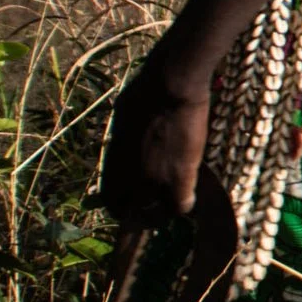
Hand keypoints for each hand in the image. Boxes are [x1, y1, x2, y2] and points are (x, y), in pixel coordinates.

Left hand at [98, 52, 213, 225]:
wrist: (169, 88)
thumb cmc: (144, 94)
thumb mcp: (122, 123)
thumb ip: (125, 145)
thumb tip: (133, 149)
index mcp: (112, 165)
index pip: (110, 200)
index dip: (124, 204)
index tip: (134, 201)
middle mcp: (128, 180)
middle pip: (131, 214)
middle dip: (143, 213)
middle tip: (157, 205)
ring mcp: (153, 181)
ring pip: (159, 214)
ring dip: (166, 209)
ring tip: (176, 198)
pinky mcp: (179, 177)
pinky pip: (182, 206)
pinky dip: (186, 203)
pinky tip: (191, 194)